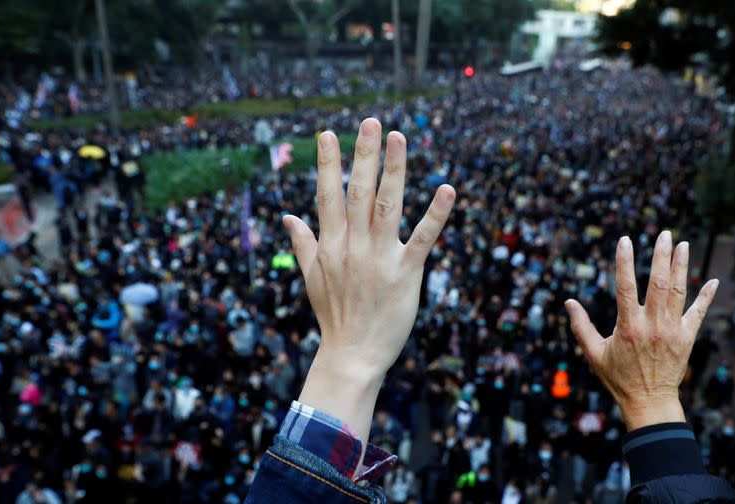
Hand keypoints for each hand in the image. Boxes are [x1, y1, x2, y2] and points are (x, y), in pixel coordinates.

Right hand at [283, 118, 454, 451]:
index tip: (329, 134)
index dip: (329, 164)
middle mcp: (353, 246)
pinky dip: (435, 214)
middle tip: (370, 122)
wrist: (352, 356)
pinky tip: (447, 189)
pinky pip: (422, 239)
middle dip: (363, 155)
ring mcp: (379, 258)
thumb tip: (287, 216)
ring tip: (398, 138)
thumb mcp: (312, 278)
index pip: (327, 197)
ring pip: (386, 206)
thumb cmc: (334, 316)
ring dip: (393, 170)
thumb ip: (303, 243)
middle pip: (357, 192)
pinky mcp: (406, 273)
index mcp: (331, 246)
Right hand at [565, 231, 718, 430]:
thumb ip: (580, 326)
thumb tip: (568, 302)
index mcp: (628, 327)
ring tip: (683, 244)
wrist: (648, 401)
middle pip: (659, 283)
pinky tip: (712, 280)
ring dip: (681, 266)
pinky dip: (706, 296)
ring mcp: (672, 331)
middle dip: (661, 256)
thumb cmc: (617, 377)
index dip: (625, 262)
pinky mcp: (687, 338)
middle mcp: (652, 326)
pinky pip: (698, 313)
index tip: (625, 240)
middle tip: (664, 234)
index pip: (626, 287)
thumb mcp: (593, 353)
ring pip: (679, 292)